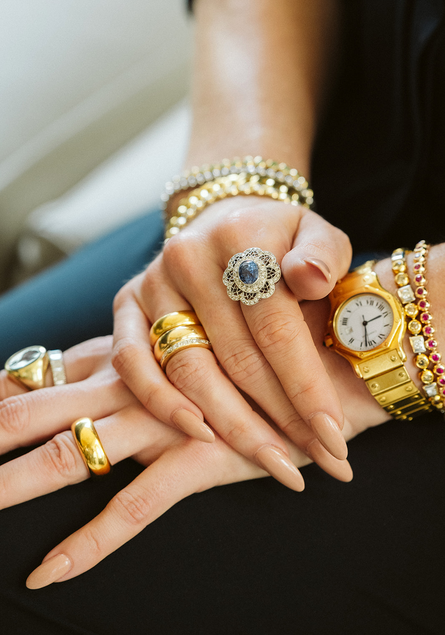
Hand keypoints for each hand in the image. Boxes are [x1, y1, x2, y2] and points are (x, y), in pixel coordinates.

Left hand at [0, 292, 389, 586]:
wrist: (336, 361)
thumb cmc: (276, 346)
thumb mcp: (210, 340)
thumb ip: (154, 350)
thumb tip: (105, 358)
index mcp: (141, 351)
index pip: (61, 366)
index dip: (14, 381)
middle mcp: (141, 381)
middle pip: (47, 405)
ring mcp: (166, 419)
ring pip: (74, 451)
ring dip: (16, 481)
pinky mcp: (201, 455)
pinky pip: (136, 504)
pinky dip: (92, 540)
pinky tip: (49, 571)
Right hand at [112, 196, 352, 488]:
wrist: (223, 219)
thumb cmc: (279, 239)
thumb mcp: (317, 235)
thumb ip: (323, 256)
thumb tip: (311, 279)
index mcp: (243, 238)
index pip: (276, 327)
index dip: (305, 387)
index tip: (334, 436)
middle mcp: (190, 257)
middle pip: (236, 357)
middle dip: (279, 419)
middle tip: (315, 463)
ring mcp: (153, 281)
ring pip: (189, 369)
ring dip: (231, 425)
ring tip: (272, 462)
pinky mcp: (128, 303)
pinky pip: (132, 362)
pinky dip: (161, 402)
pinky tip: (198, 434)